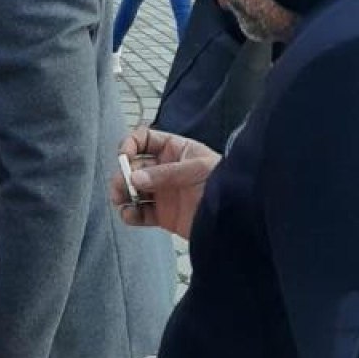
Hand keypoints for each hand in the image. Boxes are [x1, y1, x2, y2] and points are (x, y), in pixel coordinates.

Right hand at [112, 126, 220, 241]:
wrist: (237, 217)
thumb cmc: (223, 183)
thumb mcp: (195, 170)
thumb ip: (164, 174)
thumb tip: (134, 179)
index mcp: (174, 150)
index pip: (144, 139)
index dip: (130, 144)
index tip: (123, 155)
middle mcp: (164, 169)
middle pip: (133, 166)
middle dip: (123, 173)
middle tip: (123, 184)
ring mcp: (162, 192)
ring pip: (131, 189)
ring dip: (121, 193)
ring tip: (121, 200)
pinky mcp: (162, 214)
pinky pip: (139, 213)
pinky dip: (130, 214)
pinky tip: (130, 215)